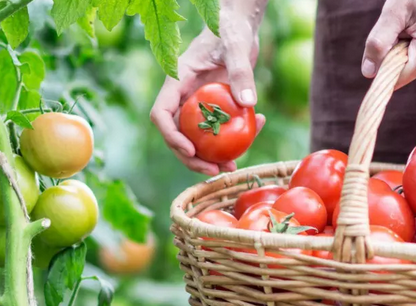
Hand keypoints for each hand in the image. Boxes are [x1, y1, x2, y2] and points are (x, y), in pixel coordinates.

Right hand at [150, 3, 266, 175]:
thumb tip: (248, 103)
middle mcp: (183, 95)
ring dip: (210, 156)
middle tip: (214, 170)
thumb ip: (241, 72)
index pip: (161, 113)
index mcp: (177, 80)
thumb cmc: (231, 29)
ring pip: (196, 137)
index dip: (171, 136)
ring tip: (231, 167)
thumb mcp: (236, 46)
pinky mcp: (214, 107)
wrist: (239, 26)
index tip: (191, 150)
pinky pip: (218, 129)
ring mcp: (198, 103)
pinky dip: (232, 138)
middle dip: (191, 157)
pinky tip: (254, 134)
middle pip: (177, 133)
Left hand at [361, 0, 415, 87]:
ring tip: (410, 26)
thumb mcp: (393, 13)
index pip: (399, 78)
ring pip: (411, 65)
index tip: (377, 51)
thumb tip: (368, 72)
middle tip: (400, 29)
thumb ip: (379, 43)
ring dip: (402, 49)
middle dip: (394, 54)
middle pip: (405, 72)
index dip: (383, 68)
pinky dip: (411, 47)